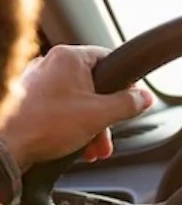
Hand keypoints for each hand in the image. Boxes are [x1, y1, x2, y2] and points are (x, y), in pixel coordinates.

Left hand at [0, 45, 153, 171]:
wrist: (6, 146)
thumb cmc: (46, 125)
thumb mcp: (101, 115)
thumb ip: (129, 104)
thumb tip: (145, 98)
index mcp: (69, 57)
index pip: (111, 59)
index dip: (126, 84)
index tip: (132, 102)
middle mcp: (51, 63)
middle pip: (94, 85)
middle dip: (106, 115)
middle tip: (109, 134)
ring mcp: (37, 80)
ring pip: (78, 99)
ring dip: (91, 124)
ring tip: (92, 147)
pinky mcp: (27, 98)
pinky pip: (60, 108)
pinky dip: (71, 124)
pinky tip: (74, 144)